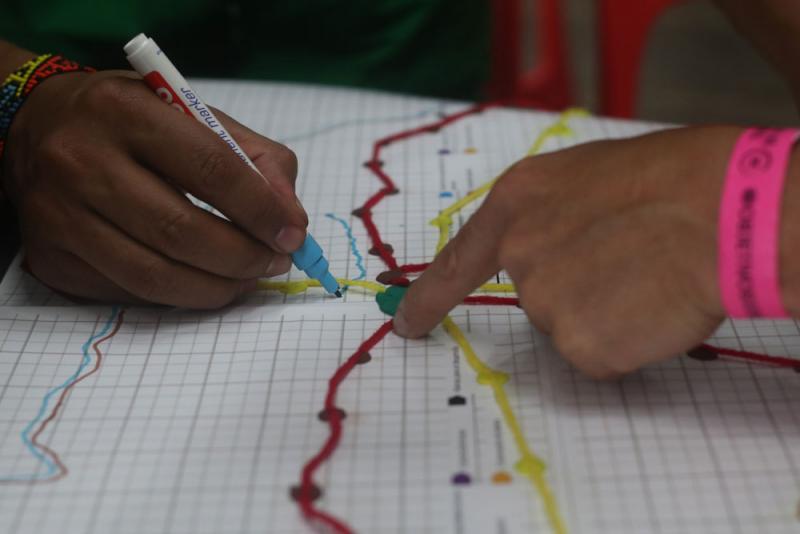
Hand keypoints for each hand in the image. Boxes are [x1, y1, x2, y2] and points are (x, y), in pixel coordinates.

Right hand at [2, 70, 306, 307]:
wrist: (37, 129)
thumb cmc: (131, 120)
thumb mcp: (192, 113)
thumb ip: (254, 158)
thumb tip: (291, 219)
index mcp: (124, 112)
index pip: (212, 169)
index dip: (262, 210)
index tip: (293, 235)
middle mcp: (81, 162)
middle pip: (181, 231)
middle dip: (244, 257)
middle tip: (274, 263)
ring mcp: (59, 216)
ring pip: (155, 275)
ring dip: (217, 288)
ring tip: (246, 279)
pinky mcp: (51, 258)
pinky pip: (129, 292)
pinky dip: (178, 295)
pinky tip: (201, 280)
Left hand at [394, 127, 744, 377]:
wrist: (720, 208)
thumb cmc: (672, 178)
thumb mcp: (590, 174)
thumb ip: (554, 213)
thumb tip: (557, 250)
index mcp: (518, 204)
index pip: (457, 262)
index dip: (428, 298)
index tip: (407, 325)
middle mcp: (520, 256)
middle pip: (536, 295)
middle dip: (577, 287)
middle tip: (629, 260)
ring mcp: (546, 304)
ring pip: (572, 326)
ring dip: (606, 313)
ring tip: (649, 277)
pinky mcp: (581, 346)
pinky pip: (600, 354)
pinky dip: (628, 340)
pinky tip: (653, 307)